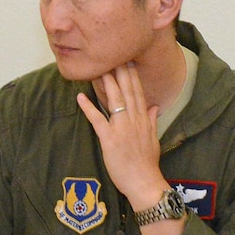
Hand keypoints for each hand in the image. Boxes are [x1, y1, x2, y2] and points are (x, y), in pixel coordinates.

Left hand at [75, 63, 165, 207]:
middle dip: (119, 71)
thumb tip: (153, 106)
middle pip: (126, 91)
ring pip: (114, 100)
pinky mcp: (109, 139)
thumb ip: (151, 121)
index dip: (132, 75)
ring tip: (98, 67)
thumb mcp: (153, 139)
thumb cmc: (147, 164)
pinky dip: (88, 108)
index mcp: (143, 119)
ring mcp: (121, 128)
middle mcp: (133, 120)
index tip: (127, 59)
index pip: (137, 91)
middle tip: (112, 52)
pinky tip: (80, 96)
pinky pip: (97, 120)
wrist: (144, 182)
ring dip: (106, 83)